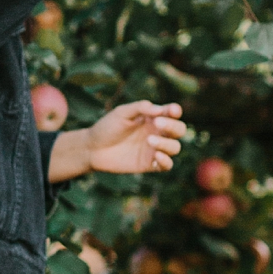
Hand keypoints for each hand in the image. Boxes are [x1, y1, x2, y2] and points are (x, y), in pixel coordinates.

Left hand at [47, 101, 184, 181]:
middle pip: (179, 130)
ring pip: (175, 147)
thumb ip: (141, 108)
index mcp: (153, 118)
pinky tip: (155, 156)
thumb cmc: (107, 127)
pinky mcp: (149, 164)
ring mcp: (154, 149)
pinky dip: (166, 161)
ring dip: (167, 143)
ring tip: (149, 140)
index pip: (172, 113)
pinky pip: (167, 165)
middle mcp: (157, 133)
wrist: (92, 149)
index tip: (171, 110)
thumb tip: (160, 110)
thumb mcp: (122, 113)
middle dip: (173, 126)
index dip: (175, 111)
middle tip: (156, 124)